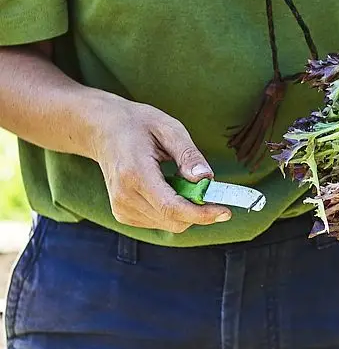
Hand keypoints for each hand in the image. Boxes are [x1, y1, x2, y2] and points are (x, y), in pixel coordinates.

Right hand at [92, 97, 231, 232]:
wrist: (103, 130)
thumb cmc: (138, 124)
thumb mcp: (169, 128)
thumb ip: (189, 154)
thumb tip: (207, 178)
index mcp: (135, 174)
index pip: (172, 207)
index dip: (202, 214)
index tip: (225, 211)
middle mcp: (124, 197)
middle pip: (173, 221)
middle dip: (199, 210)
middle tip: (212, 190)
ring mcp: (121, 208)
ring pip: (168, 224)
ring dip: (186, 209)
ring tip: (182, 179)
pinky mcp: (123, 214)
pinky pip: (158, 221)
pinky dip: (173, 210)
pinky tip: (169, 187)